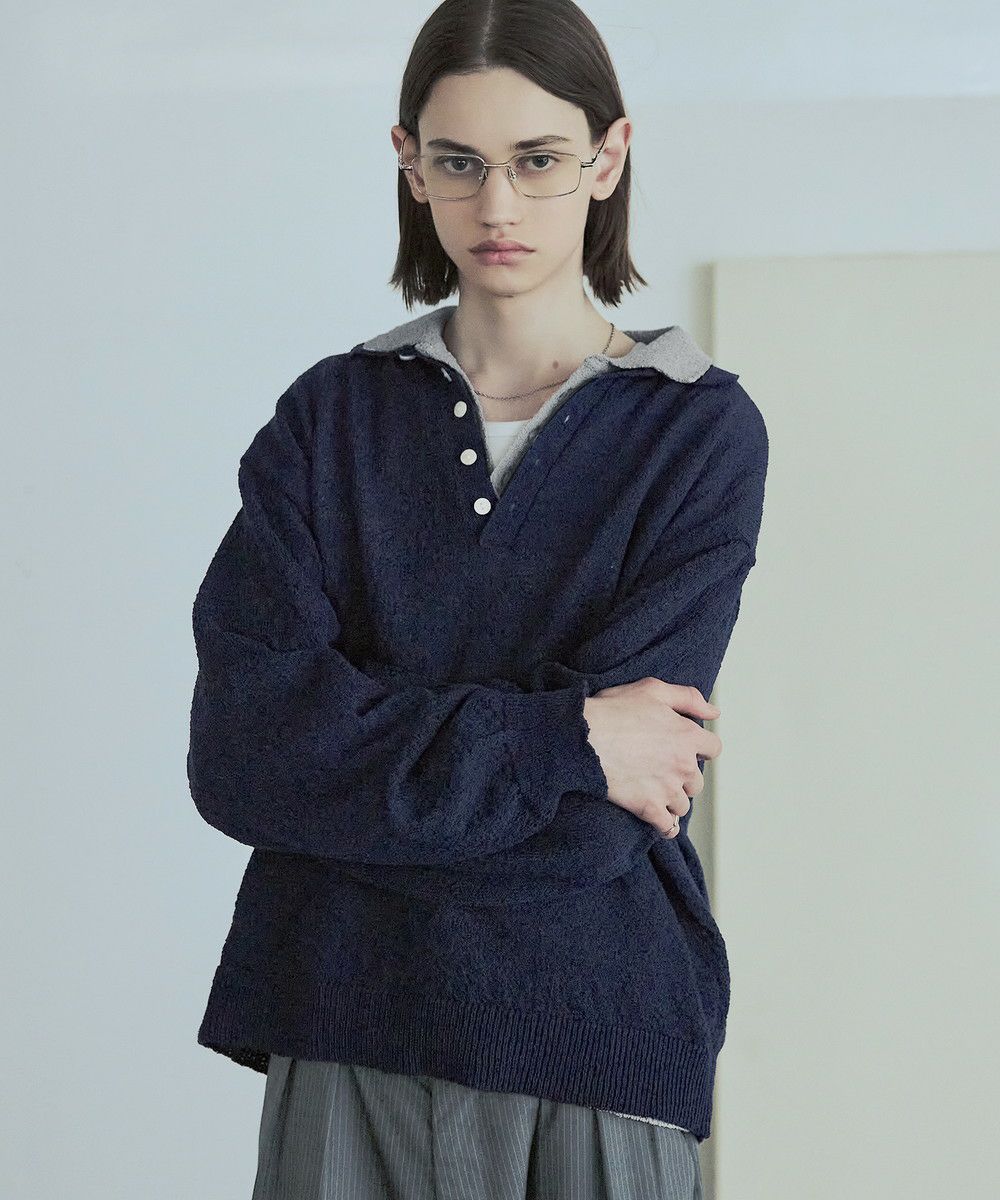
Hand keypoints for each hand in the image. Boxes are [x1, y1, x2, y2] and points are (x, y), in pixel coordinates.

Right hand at [582, 679, 721, 837]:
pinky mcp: (649, 808)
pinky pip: (668, 827)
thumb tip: (713, 713)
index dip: (700, 749)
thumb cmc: (612, 712)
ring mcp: (667, 789)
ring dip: (671, 800)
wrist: (582, 739)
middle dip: (683, 777)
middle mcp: (683, 765)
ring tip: (653, 791)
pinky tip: (658, 820)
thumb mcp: (652, 690)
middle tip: (661, 769)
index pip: (713, 749)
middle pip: (697, 782)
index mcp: (686, 735)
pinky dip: (665, 826)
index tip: (685, 750)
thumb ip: (688, 698)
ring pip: (682, 805)